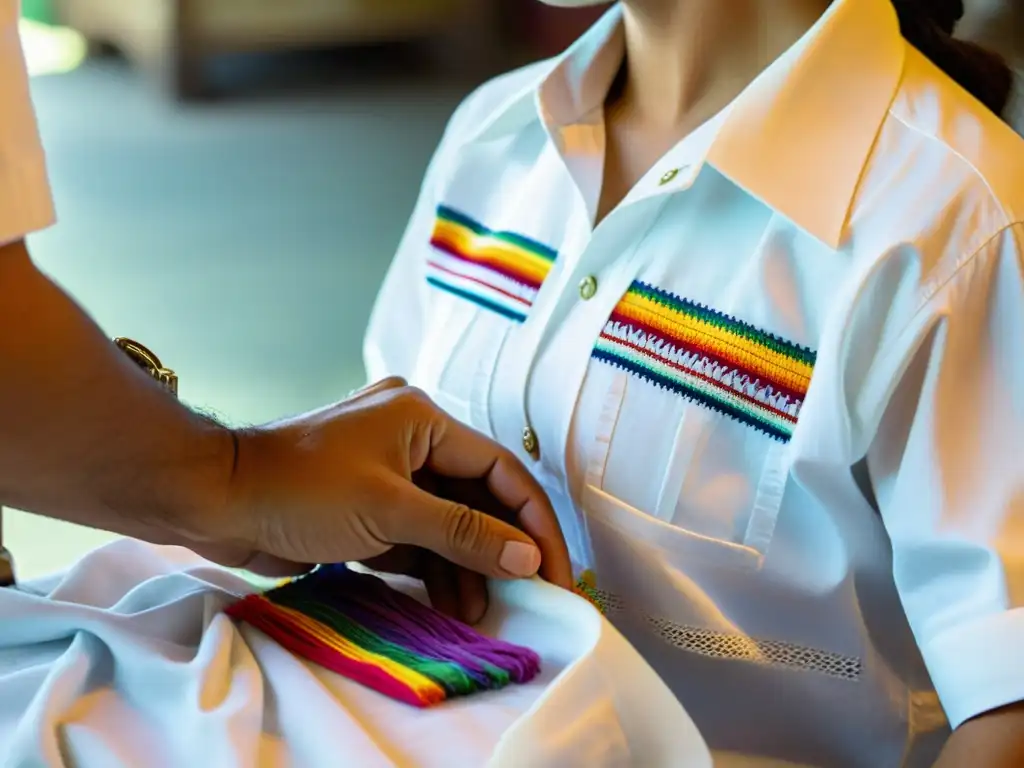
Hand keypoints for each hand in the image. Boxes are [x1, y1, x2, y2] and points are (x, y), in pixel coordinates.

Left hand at [193, 378, 572, 621]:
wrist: (216, 502)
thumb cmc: (298, 489)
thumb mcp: (389, 511)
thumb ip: (463, 534)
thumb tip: (527, 556)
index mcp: (423, 419)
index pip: (500, 470)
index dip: (533, 520)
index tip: (554, 567)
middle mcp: (412, 440)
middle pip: (478, 499)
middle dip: (502, 549)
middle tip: (530, 595)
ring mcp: (390, 474)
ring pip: (449, 523)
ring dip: (468, 566)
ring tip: (483, 612)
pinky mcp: (371, 507)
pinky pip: (419, 538)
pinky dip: (436, 569)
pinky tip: (453, 602)